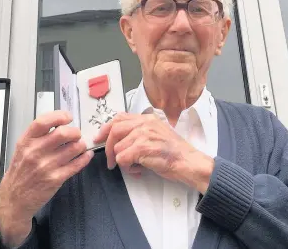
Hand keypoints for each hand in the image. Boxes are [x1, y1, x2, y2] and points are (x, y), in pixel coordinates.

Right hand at [0, 111, 93, 246]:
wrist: (14, 200)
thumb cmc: (20, 173)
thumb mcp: (22, 150)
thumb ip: (38, 136)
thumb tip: (61, 124)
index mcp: (26, 142)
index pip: (43, 122)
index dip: (59, 116)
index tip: (68, 117)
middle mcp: (35, 152)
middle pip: (63, 133)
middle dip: (75, 132)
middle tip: (77, 134)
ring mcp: (46, 166)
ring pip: (74, 148)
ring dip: (81, 145)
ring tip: (80, 146)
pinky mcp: (56, 179)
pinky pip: (77, 164)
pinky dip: (85, 158)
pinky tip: (86, 155)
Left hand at [93, 113, 213, 192]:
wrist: (189, 162)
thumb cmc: (175, 152)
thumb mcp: (158, 134)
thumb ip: (141, 131)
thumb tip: (120, 139)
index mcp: (148, 119)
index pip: (120, 117)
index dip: (106, 128)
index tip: (99, 138)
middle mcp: (145, 123)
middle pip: (114, 130)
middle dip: (108, 147)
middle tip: (110, 161)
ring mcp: (144, 134)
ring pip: (118, 148)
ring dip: (122, 161)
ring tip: (134, 167)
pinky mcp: (143, 147)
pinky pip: (123, 158)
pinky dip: (127, 168)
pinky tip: (138, 170)